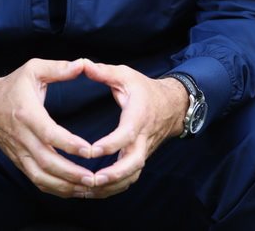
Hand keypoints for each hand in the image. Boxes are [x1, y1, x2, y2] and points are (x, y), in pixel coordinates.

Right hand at [0, 58, 95, 196]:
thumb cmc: (12, 86)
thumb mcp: (33, 69)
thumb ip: (58, 68)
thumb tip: (82, 64)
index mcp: (27, 113)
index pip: (48, 133)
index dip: (68, 144)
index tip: (89, 150)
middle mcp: (22, 137)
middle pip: (46, 162)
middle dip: (71, 173)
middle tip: (95, 177)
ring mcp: (20, 152)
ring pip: (42, 177)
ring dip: (66, 186)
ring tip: (89, 187)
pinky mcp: (20, 162)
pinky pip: (38, 181)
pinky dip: (56, 189)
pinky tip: (75, 190)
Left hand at [81, 59, 188, 198]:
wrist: (172, 105)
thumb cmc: (145, 89)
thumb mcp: (126, 75)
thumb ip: (104, 72)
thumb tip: (82, 63)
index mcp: (138, 116)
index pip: (126, 135)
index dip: (110, 144)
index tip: (92, 150)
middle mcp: (142, 138)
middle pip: (134, 163)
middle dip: (115, 174)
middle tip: (94, 180)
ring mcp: (143, 150)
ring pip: (132, 175)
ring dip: (113, 185)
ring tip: (89, 190)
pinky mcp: (139, 158)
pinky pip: (130, 177)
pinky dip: (115, 187)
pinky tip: (96, 191)